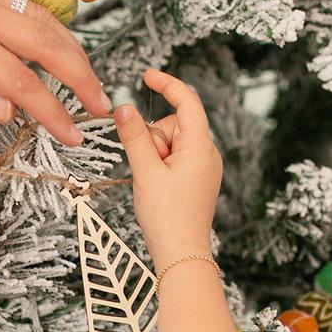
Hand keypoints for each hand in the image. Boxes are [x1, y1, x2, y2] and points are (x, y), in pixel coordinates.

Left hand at [0, 0, 109, 149]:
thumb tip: (12, 110)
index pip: (22, 82)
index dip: (53, 112)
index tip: (74, 136)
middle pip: (46, 41)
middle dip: (80, 75)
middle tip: (100, 106)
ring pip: (39, 18)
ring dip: (68, 49)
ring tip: (85, 80)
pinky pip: (17, 8)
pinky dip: (43, 31)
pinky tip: (51, 51)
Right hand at [113, 70, 222, 269]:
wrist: (181, 255)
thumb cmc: (168, 218)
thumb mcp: (145, 172)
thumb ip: (134, 136)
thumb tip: (124, 108)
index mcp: (200, 146)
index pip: (187, 101)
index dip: (167, 84)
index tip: (147, 76)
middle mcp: (207, 154)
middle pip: (173, 125)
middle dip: (153, 139)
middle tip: (147, 167)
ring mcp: (203, 168)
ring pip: (170, 144)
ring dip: (154, 156)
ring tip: (153, 183)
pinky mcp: (196, 180)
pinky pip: (173, 160)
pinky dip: (159, 166)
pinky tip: (157, 188)